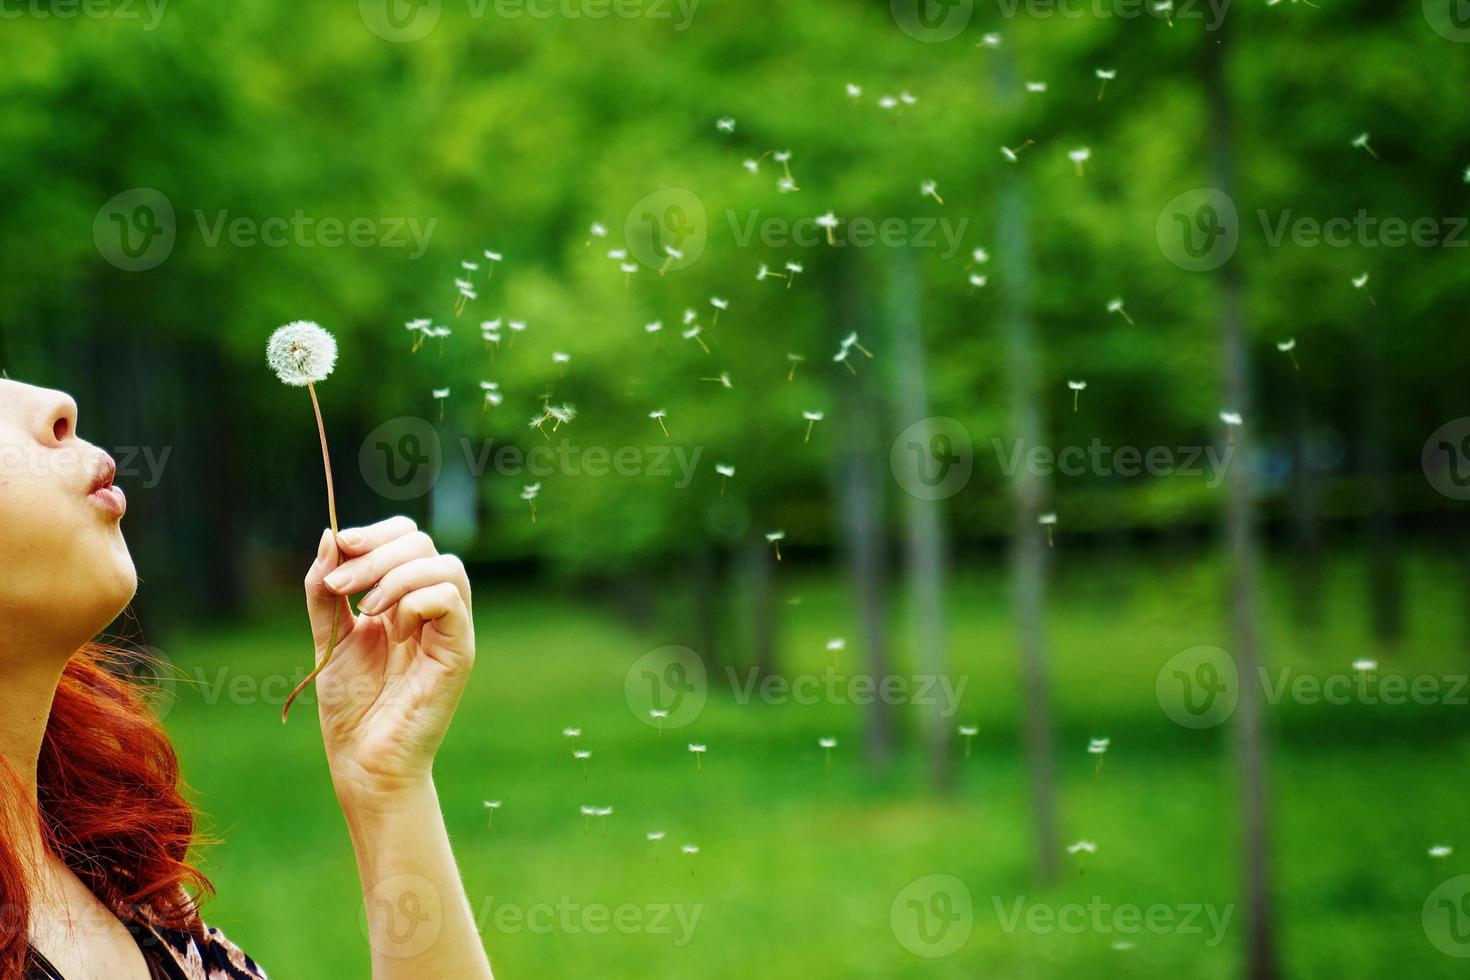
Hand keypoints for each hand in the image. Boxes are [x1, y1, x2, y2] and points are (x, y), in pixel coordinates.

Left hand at [302, 517, 475, 807]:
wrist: (362, 760)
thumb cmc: (351, 706)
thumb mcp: (328, 636)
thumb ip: (324, 590)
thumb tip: (329, 535)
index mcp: (404, 598)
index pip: (407, 537)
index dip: (375, 533)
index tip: (340, 548)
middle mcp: (431, 607)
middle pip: (422, 543)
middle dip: (375, 553)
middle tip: (341, 586)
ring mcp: (449, 629)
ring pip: (444, 566)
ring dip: (396, 575)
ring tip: (365, 608)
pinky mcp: (458, 652)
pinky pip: (449, 600)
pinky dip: (414, 601)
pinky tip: (392, 630)